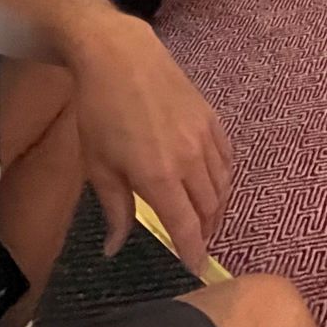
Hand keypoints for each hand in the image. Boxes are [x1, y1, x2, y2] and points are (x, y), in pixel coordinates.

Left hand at [63, 13, 234, 272]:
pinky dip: (225, 179)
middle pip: (211, 209)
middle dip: (206, 232)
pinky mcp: (212, 118)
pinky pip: (228, 159)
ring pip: (224, 186)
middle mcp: (190, 160)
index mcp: (159, 176)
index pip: (187, 226)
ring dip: (218, 208)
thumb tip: (114, 248)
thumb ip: (115, 210)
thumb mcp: (99, 166)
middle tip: (196, 244)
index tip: (196, 269)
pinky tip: (213, 185)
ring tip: (205, 219)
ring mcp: (205, 137)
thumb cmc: (100, 112)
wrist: (120, 56)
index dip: (194, 252)